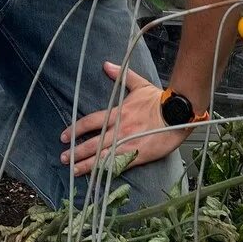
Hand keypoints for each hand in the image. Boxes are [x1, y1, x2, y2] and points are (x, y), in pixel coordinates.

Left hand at [60, 62, 188, 176]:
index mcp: (119, 113)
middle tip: (63, 158)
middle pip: (93, 143)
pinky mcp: (139, 155)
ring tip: (73, 170)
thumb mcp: (140, 84)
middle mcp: (120, 130)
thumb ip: (122, 76)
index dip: (76, 129)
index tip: (64, 136)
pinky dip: (106, 171)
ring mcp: (129, 144)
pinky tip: (97, 177)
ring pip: (102, 156)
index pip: (91, 122)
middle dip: (76, 151)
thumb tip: (106, 65)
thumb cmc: (160, 99)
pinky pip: (119, 165)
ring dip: (86, 164)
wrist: (179, 113)